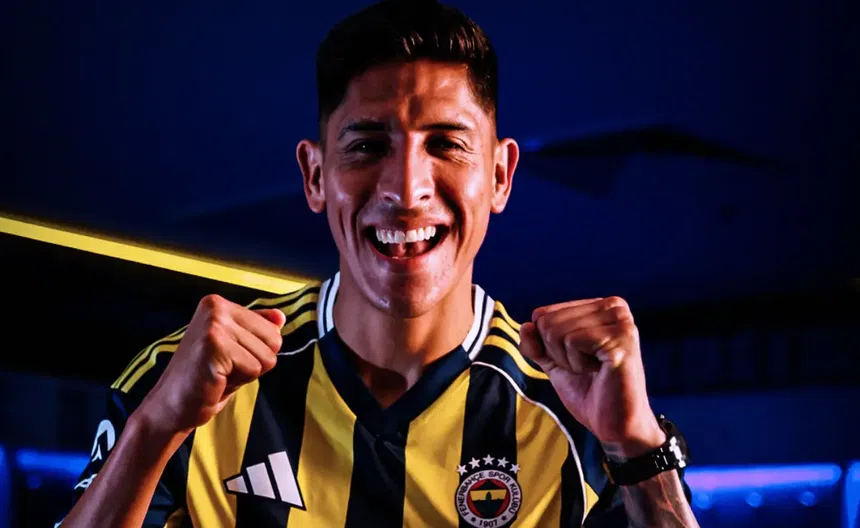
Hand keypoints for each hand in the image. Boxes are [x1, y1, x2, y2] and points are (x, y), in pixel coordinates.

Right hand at [137, 294, 285, 434]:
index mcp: (219, 303)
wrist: (172, 405)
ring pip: (266, 356)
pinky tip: (216, 379)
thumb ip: (256, 329)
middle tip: (223, 368)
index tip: (228, 358)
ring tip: (219, 373)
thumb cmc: (206, 377)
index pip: (273, 329)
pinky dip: (239, 381)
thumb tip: (280, 317)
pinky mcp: (214, 346)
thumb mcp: (236, 347)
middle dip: (255, 362)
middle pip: (274, 340)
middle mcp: (216, 307)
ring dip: (246, 373)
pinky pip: (254, 368)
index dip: (256, 352)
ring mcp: (214, 325)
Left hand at [519, 297, 664, 458]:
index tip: (575, 361)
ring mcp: (620, 321)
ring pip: (557, 330)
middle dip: (556, 353)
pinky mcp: (621, 337)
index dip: (547, 346)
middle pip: (548, 321)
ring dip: (567, 360)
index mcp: (599, 307)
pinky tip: (600, 371)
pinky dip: (577, 364)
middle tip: (586, 369)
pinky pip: (572, 341)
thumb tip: (525, 326)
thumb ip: (537, 344)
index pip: (543, 314)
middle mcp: (613, 307)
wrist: (616, 426)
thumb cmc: (589, 393)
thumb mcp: (554, 363)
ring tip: (594, 370)